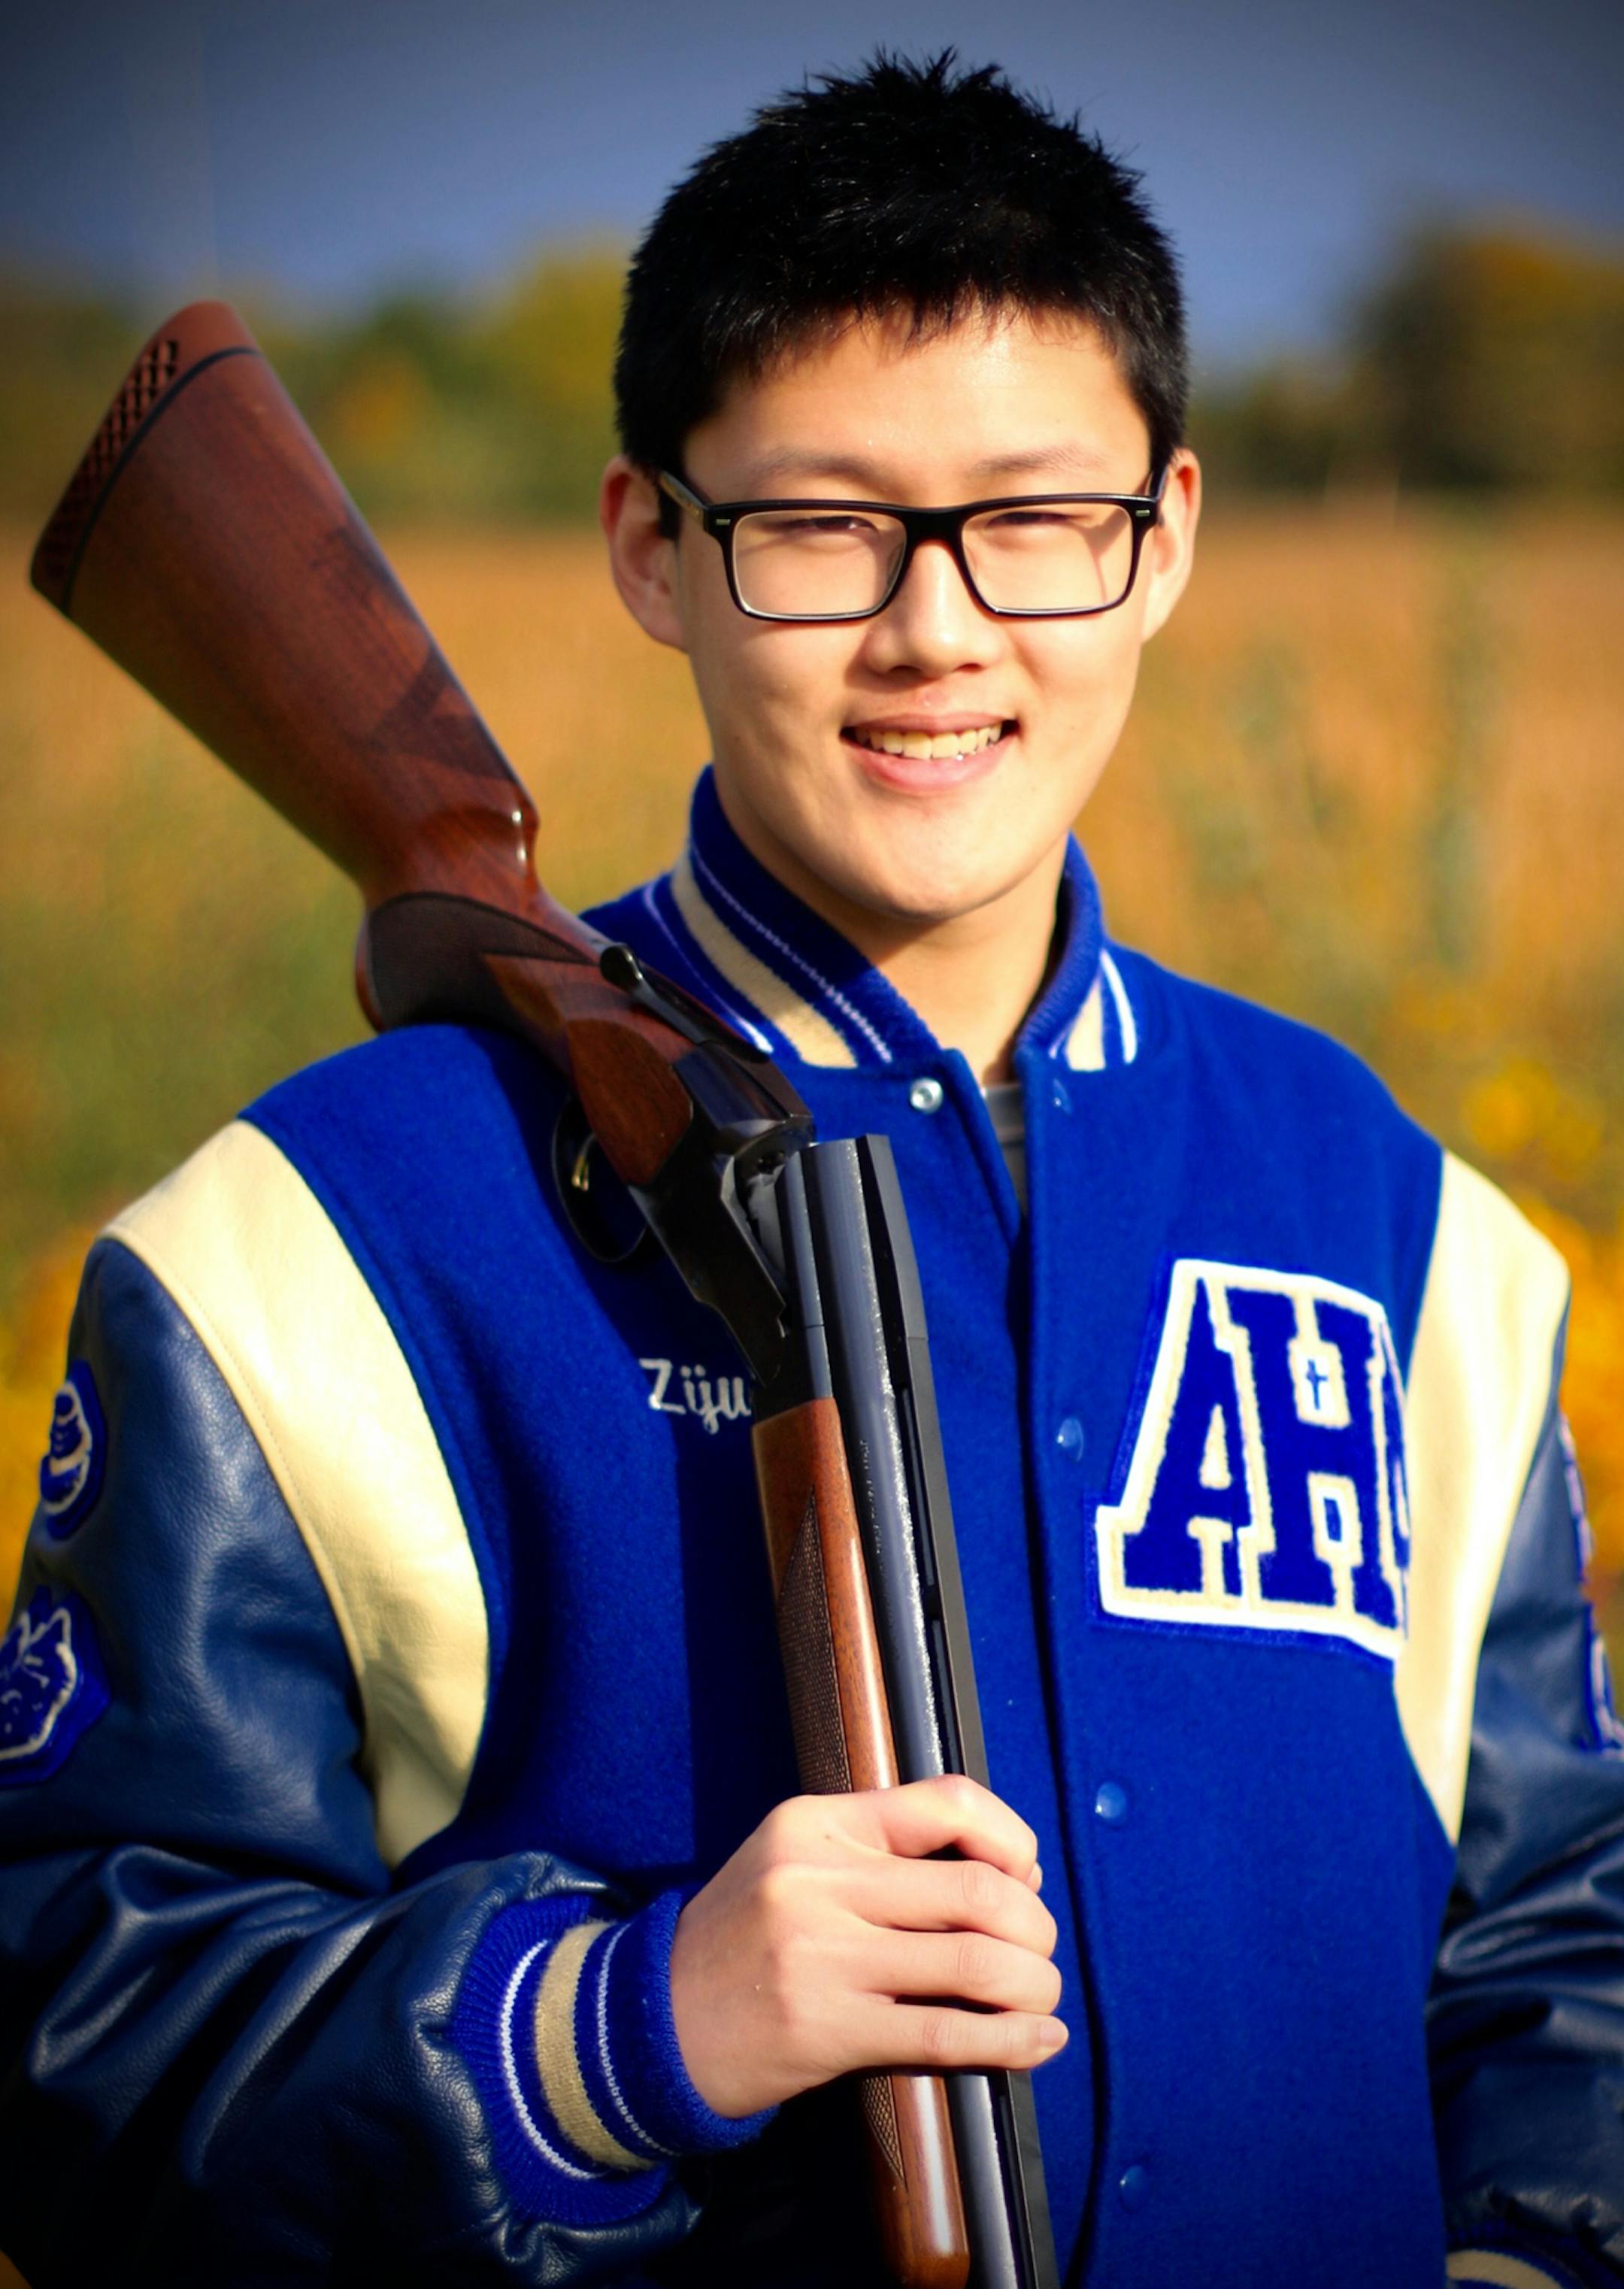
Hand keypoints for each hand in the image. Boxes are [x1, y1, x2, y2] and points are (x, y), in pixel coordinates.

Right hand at [669, 1775, 1066, 2117]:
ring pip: (976, 1962)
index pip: (947, 1802)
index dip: (1011, 1839)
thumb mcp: (796, 1861)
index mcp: (818, 1822)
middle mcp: (820, 1878)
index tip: (1025, 1877)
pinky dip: (1011, 2040)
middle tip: (1039, 1952)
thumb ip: (882, 1853)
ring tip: (1042, 1997)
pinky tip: (1038, 2041)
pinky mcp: (827, 2029)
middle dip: (1035, 1926)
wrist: (652, 2020)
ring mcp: (823, 1955)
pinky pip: (947, 2033)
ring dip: (1033, 1983)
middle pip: (978, 1890)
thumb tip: (1010, 1871)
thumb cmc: (746, 1939)